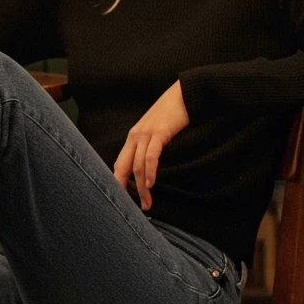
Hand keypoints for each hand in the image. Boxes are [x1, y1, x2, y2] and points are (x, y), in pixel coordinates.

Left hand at [113, 80, 188, 210]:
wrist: (184, 95)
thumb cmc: (171, 114)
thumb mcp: (155, 132)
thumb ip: (148, 147)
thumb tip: (147, 167)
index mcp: (132, 138)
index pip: (119, 164)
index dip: (119, 183)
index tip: (122, 201)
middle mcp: (135, 137)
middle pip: (123, 167)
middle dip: (125, 190)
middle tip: (131, 208)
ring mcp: (145, 134)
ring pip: (137, 165)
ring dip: (141, 187)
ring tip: (146, 202)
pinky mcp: (158, 133)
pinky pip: (150, 155)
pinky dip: (149, 170)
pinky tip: (151, 183)